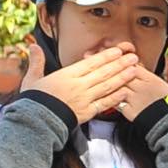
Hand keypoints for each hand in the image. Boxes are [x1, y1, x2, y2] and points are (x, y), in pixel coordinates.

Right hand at [24, 42, 140, 121]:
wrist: (35, 122)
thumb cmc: (33, 100)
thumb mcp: (32, 78)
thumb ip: (36, 61)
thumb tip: (32, 46)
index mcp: (67, 75)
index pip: (91, 63)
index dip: (106, 56)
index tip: (118, 51)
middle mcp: (79, 85)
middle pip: (103, 73)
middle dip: (120, 64)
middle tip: (134, 58)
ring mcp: (85, 99)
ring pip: (107, 86)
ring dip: (122, 78)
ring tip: (135, 71)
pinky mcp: (87, 112)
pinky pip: (105, 103)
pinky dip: (116, 97)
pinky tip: (126, 92)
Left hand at [115, 57, 167, 118]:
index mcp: (152, 80)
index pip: (132, 65)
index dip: (127, 65)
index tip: (127, 68)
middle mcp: (141, 87)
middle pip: (121, 74)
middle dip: (117, 73)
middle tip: (115, 75)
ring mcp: (134, 99)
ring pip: (116, 86)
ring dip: (113, 85)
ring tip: (112, 86)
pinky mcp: (129, 111)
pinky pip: (115, 101)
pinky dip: (111, 99)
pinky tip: (111, 98)